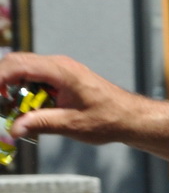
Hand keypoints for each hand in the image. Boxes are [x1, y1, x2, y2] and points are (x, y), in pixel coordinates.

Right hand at [0, 52, 146, 144]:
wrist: (130, 117)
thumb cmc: (109, 118)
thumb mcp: (72, 124)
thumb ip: (41, 124)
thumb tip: (13, 129)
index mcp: (61, 71)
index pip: (17, 65)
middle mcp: (58, 65)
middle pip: (15, 63)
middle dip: (0, 82)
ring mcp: (59, 70)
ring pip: (21, 70)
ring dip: (10, 88)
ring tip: (10, 110)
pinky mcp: (59, 79)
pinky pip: (32, 79)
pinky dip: (22, 92)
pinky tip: (24, 110)